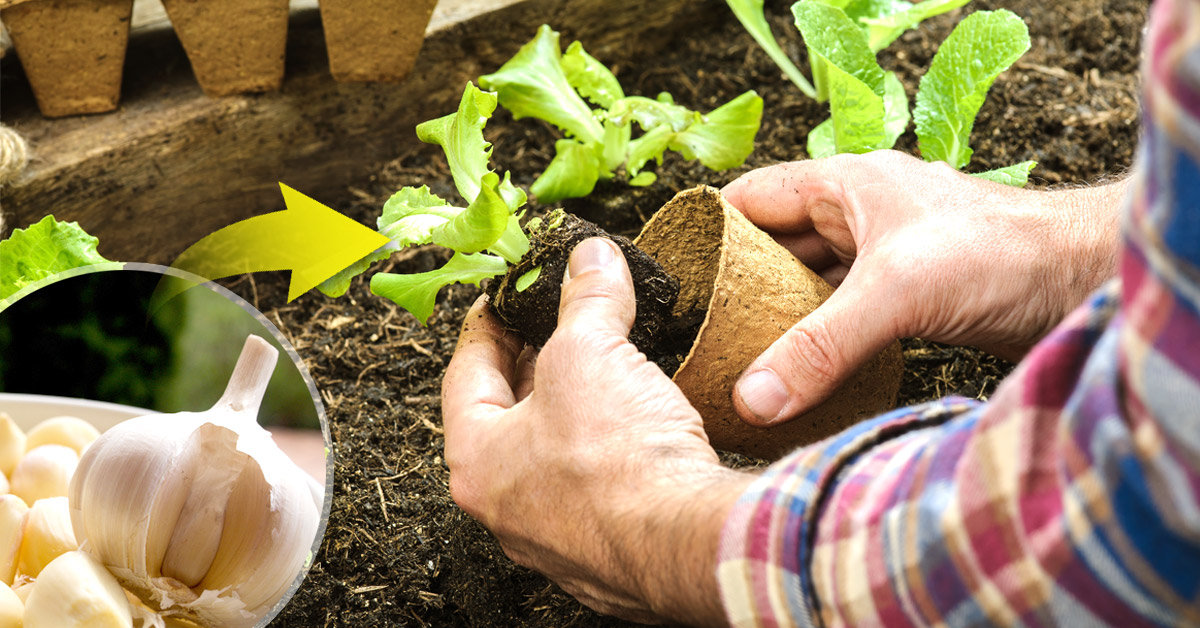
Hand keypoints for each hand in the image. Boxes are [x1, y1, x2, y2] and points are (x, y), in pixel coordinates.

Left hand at [442, 238, 752, 625]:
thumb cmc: (615, 458)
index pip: (466, 375)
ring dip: (576, 410)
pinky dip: (610, 451)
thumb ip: (587, 299)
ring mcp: (556, 538)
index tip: (505, 299)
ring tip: (605, 367)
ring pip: (554, 457)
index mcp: (477, 460)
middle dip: (536, 365)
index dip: (488, 325)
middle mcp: (506, 508)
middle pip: (509, 418)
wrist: (685, 542)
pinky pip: (597, 489)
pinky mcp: (607, 552)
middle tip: (558, 326)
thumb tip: (591, 259)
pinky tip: (640, 426)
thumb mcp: (592, 351)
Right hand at [722, 151, 1123, 424]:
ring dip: (782, 317)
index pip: (754, 198)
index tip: (675, 272)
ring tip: (739, 358)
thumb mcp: (895, 293)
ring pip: (812, 284)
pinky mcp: (910, 297)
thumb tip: (753, 395)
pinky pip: (845, 316)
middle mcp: (860, 215)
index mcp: (846, 185)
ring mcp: (885, 256)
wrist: (1083, 281)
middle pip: (777, 246)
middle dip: (741, 285)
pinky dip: (821, 340)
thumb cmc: (1002, 252)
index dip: (711, 228)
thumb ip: (819, 346)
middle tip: (701, 331)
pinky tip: (801, 372)